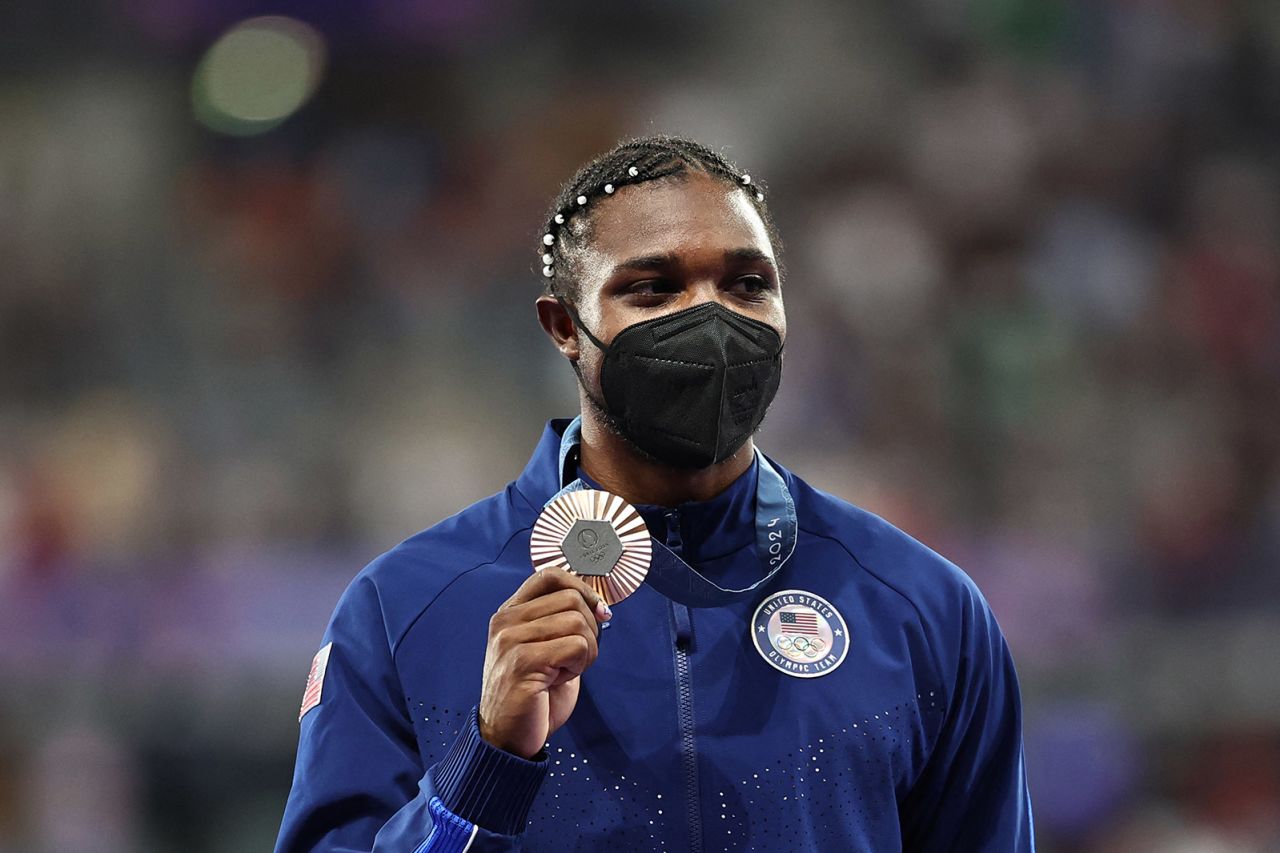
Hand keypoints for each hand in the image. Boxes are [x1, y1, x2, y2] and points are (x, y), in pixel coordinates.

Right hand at [478, 568, 611, 758]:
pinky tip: (561, 680)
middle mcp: (506, 621)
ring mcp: (510, 641)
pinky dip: (581, 664)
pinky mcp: (522, 663)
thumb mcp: (545, 648)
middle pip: (571, 598)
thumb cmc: (533, 696)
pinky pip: (576, 646)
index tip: (598, 613)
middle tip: (576, 658)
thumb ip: (561, 622)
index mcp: (510, 613)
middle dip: (589, 629)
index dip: (582, 589)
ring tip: (566, 671)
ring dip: (586, 650)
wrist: (507, 739)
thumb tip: (599, 606)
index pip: (549, 576)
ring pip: (577, 621)